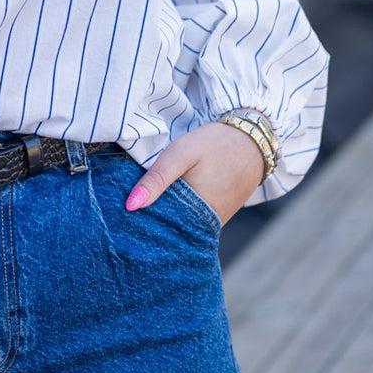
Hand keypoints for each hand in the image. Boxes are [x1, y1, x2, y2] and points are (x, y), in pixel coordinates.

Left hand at [125, 121, 266, 226]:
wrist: (254, 142)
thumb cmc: (215, 145)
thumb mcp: (180, 155)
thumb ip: (157, 179)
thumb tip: (131, 206)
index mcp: (193, 213)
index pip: (156, 228)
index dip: (136, 222)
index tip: (118, 217)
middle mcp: (204, 225)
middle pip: (167, 230)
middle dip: (147, 222)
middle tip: (124, 213)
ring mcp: (212, 223)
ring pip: (179, 227)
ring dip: (162, 218)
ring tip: (140, 208)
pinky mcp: (216, 217)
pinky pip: (190, 221)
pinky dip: (177, 214)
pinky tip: (163, 204)